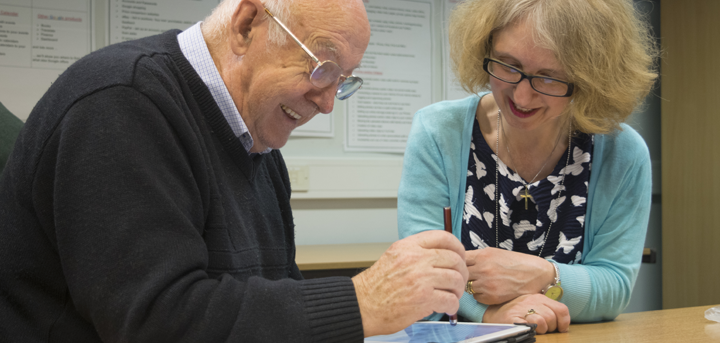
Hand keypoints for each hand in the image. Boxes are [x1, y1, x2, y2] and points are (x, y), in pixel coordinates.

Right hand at [353, 230, 468, 336]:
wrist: (363, 306)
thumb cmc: (376, 286)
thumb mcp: (393, 257)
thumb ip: (415, 252)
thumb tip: (439, 254)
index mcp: (408, 246)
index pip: (443, 237)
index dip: (457, 247)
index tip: (459, 255)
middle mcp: (416, 259)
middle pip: (454, 259)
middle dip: (461, 272)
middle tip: (458, 281)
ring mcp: (421, 279)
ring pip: (456, 280)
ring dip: (458, 290)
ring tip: (452, 296)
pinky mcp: (424, 299)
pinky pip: (451, 300)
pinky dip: (453, 306)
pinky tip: (447, 308)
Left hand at [465, 248, 554, 303]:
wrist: (536, 274)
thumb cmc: (516, 262)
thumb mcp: (495, 253)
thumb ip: (478, 257)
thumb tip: (461, 261)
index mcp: (483, 255)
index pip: (459, 259)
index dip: (459, 263)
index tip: (461, 266)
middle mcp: (483, 269)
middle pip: (461, 274)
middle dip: (464, 275)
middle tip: (471, 276)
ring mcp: (486, 284)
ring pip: (467, 287)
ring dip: (472, 286)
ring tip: (483, 283)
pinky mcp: (492, 297)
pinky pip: (477, 297)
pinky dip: (481, 295)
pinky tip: (490, 290)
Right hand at [483, 294, 569, 333]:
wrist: (491, 312)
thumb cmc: (514, 311)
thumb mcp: (532, 305)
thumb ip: (547, 310)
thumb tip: (563, 324)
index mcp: (538, 297)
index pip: (561, 309)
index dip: (564, 322)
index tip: (560, 328)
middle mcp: (531, 301)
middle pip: (552, 317)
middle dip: (550, 327)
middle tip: (542, 328)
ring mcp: (521, 309)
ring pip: (542, 322)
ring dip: (540, 330)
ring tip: (533, 329)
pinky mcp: (512, 318)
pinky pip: (529, 326)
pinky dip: (530, 329)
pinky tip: (526, 328)